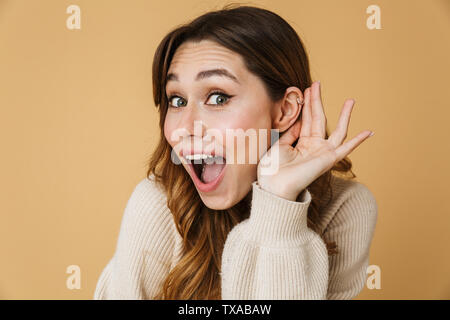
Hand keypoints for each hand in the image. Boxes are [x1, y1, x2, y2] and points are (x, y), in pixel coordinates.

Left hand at [257, 81, 373, 200]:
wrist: (274, 184)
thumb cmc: (273, 169)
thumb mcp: (280, 145)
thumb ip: (291, 133)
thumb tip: (299, 121)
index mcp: (302, 145)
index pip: (307, 120)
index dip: (307, 105)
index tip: (306, 89)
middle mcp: (315, 147)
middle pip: (319, 119)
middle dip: (317, 101)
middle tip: (316, 83)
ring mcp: (323, 153)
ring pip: (338, 130)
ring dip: (344, 115)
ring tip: (351, 100)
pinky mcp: (329, 159)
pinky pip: (346, 148)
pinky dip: (358, 141)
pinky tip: (369, 132)